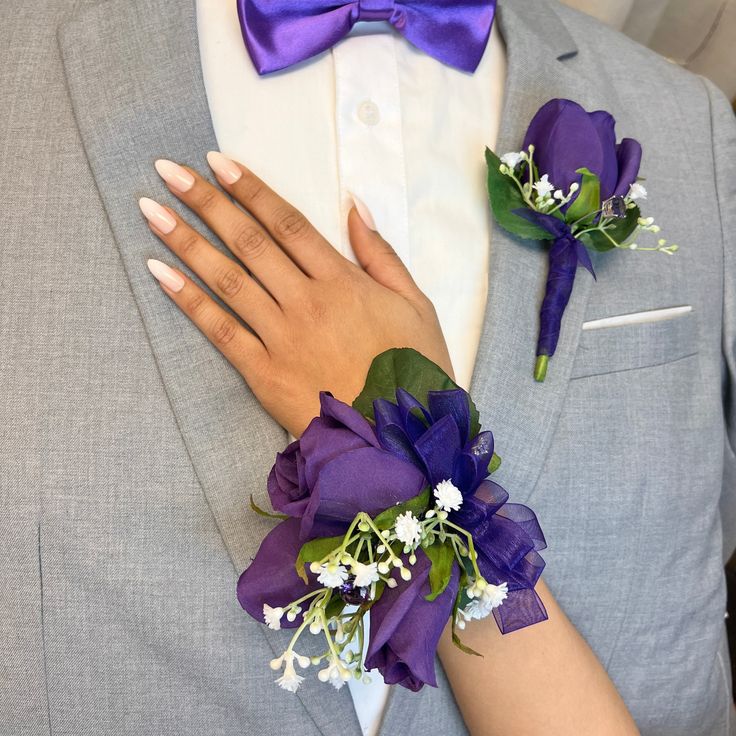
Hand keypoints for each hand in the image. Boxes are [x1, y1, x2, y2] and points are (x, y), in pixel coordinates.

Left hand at [140, 153, 452, 436]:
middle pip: (249, 243)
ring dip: (188, 242)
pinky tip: (161, 273)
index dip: (251, 189)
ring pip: (228, 280)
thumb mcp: (416, 306)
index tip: (218, 162)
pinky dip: (189, 301)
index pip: (288, 224)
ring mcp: (281, 337)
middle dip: (207, 202)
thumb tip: (354, 207)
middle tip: (169, 171)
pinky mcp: (263, 373)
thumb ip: (382, 255)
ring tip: (152, 211)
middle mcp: (306, 301)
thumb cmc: (413, 370)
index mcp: (343, 282)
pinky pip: (221, 330)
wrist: (397, 439)